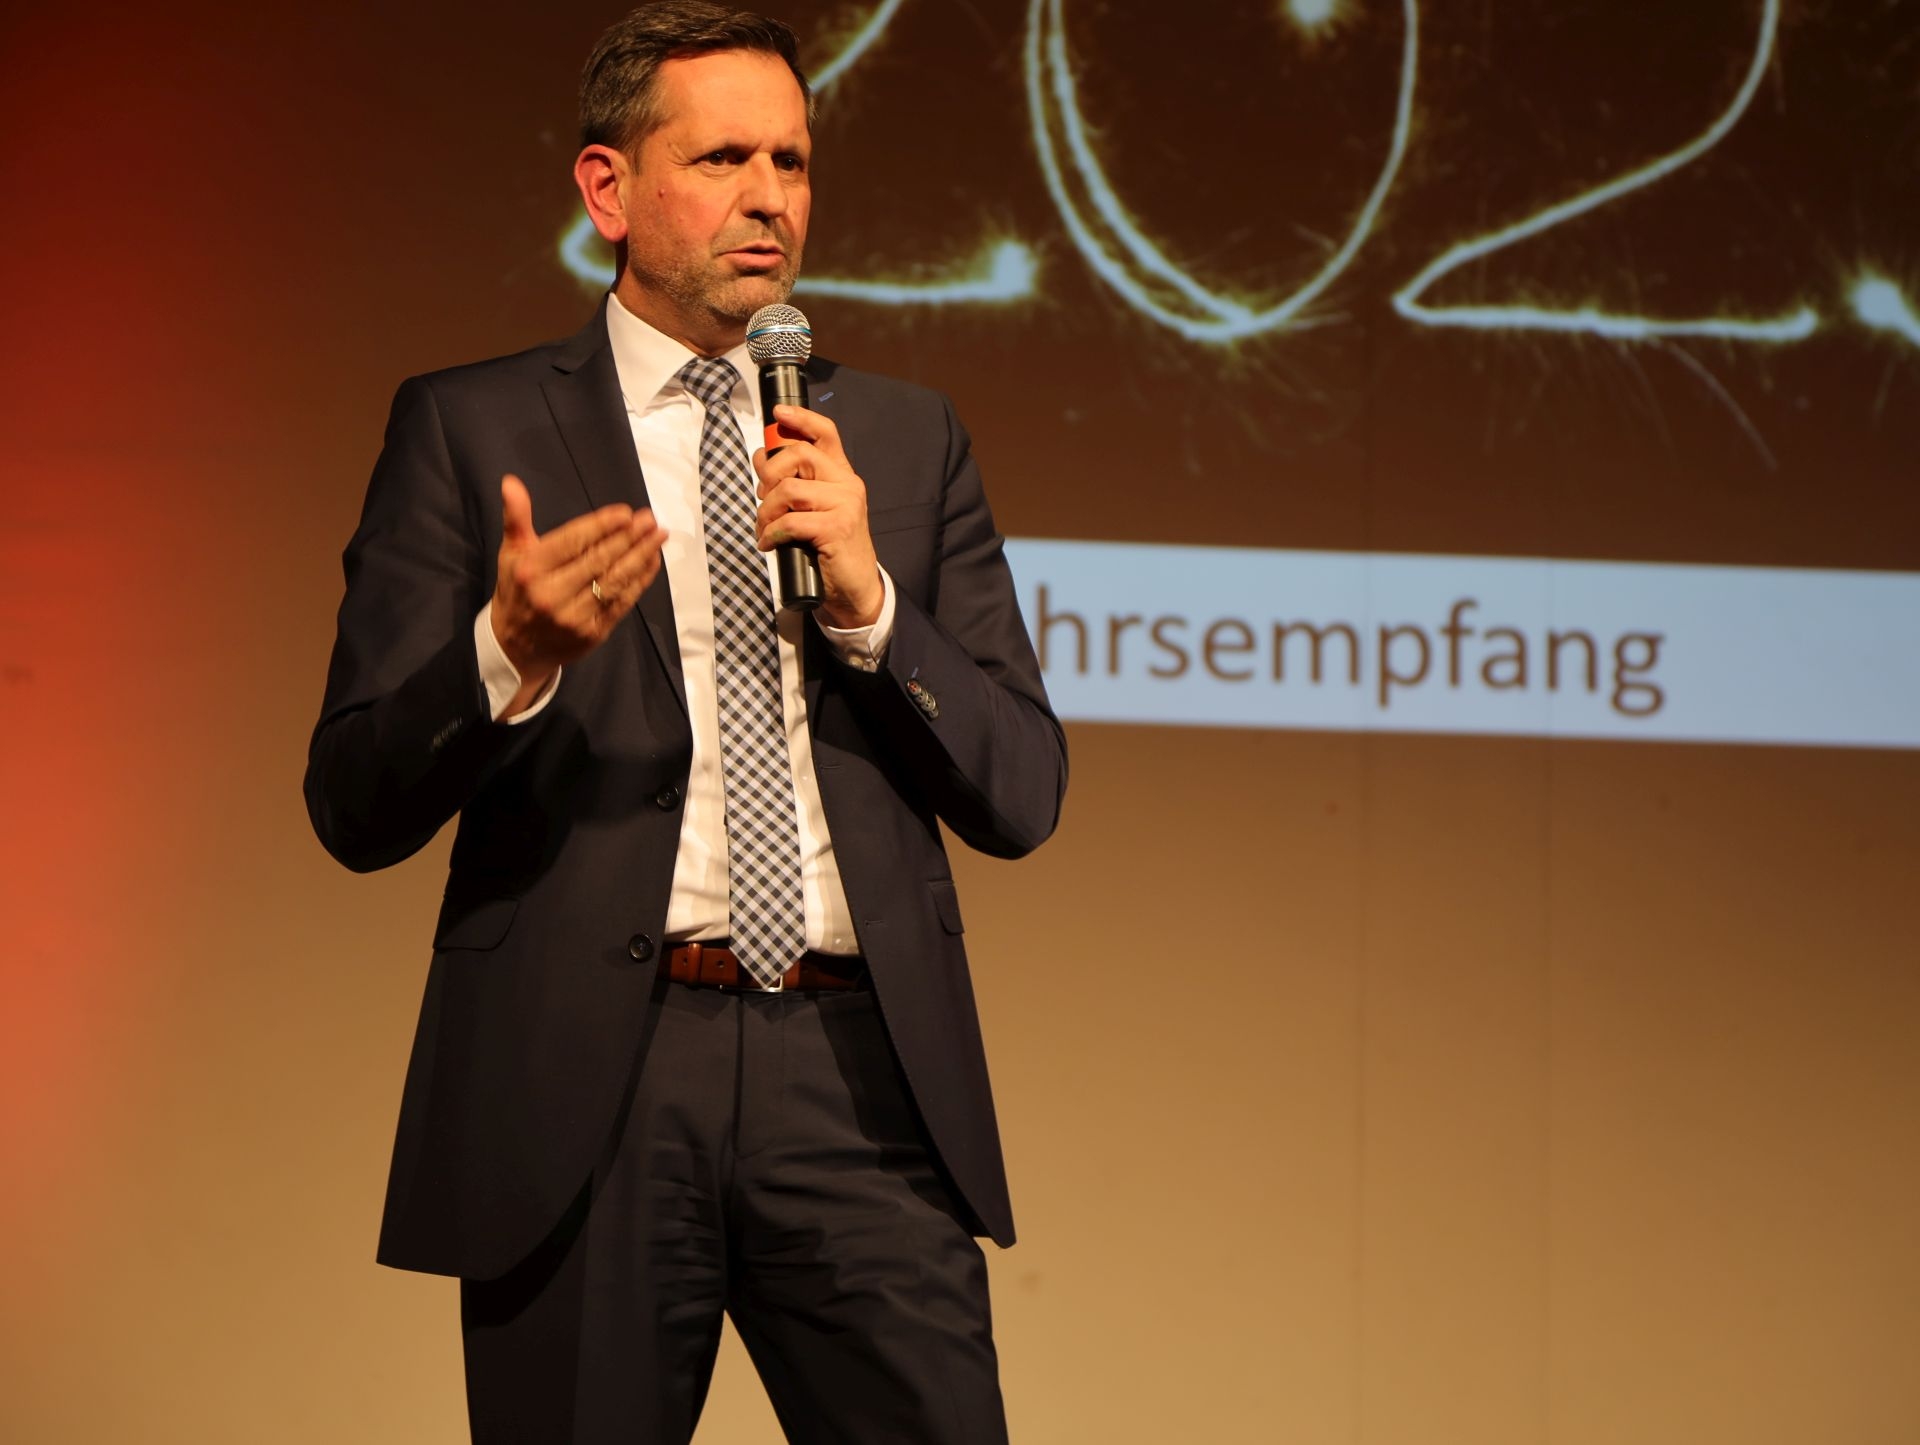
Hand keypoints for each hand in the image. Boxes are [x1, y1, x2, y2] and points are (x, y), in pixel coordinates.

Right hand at [488, 474, 665, 715]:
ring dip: (641, 556)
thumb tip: (511, 482)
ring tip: (658, 536)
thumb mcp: (510, 554)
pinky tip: (652, 562)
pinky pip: (622, 602)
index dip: (601, 526)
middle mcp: (551, 594)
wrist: (515, 649)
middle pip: (598, 560)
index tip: (625, 513)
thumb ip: (516, 518)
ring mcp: (574, 616)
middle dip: (628, 538)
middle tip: (650, 519)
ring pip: (614, 581)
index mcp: (531, 570)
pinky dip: (640, 581)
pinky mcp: (593, 633)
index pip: (572, 542)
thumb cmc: (517, 592)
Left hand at [752, 405, 883, 628]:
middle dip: (769, 475)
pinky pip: (791, 521)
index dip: (801, 419)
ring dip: (766, 512)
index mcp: (841, 475)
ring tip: (764, 529)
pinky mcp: (837, 528)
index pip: (826, 434)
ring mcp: (846, 505)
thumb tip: (761, 457)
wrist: (853, 588)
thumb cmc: (828, 549)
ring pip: (789, 490)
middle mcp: (847, 484)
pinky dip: (772, 533)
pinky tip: (770, 544)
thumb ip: (791, 483)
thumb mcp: (810, 510)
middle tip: (762, 499)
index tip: (778, 414)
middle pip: (799, 455)